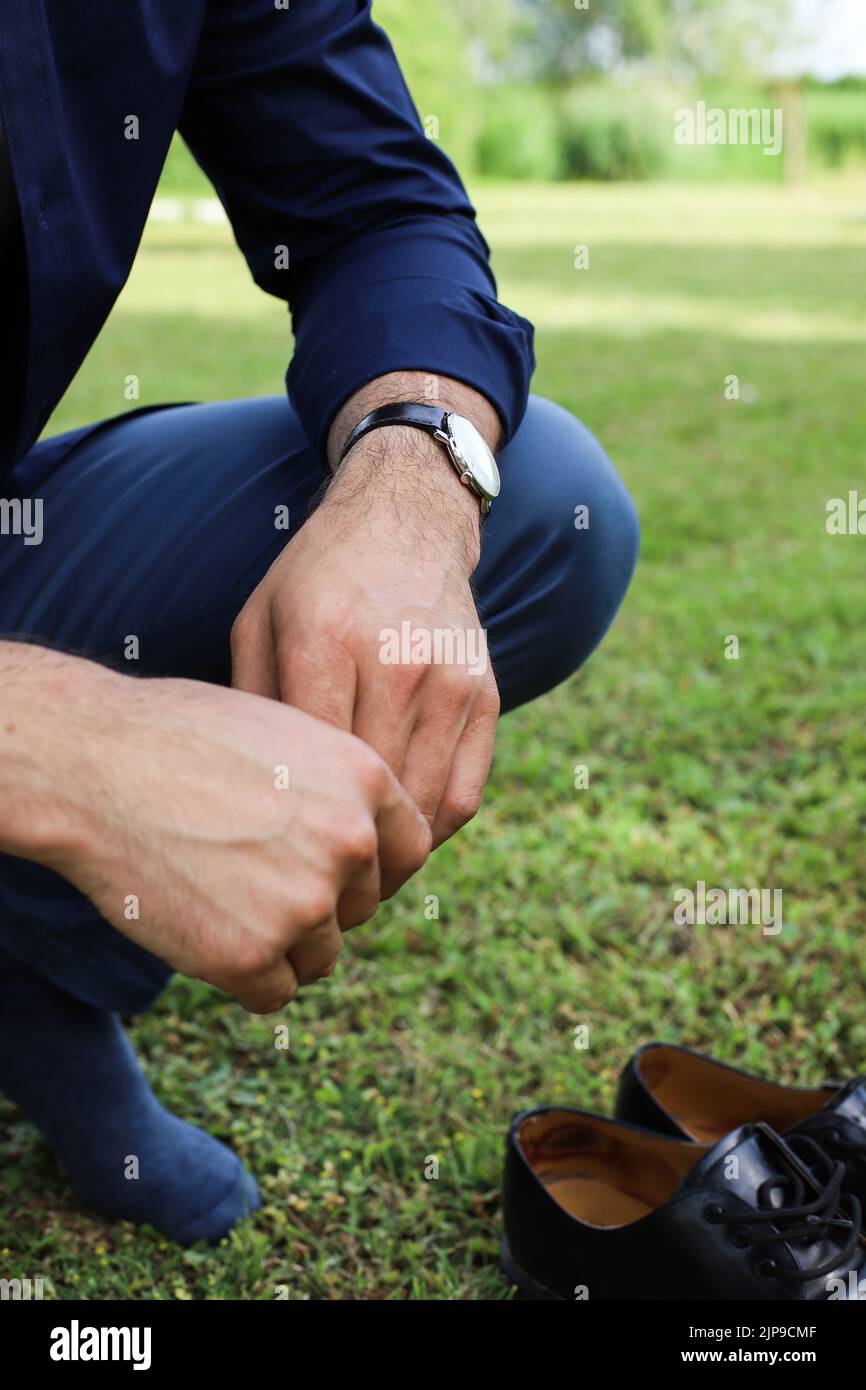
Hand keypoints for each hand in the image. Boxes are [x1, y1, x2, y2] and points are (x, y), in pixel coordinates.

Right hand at [44, 669, 430, 1011]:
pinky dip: (240, 975)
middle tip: (249, 876)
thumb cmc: (180, 739)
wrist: (93, 764)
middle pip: (359, 908)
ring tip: (217, 894)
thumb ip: (337, 791)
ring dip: (278, 943)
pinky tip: (201, 929)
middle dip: (317, 904)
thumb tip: (368, 848)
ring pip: (319, 956)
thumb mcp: (285, 735)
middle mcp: (350, 842)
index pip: (409, 852)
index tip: (334, 872)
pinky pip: (273, 993)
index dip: (370, 867)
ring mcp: (304, 903)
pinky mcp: (249, 956)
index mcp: (367, 778)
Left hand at [231, 422, 500, 846]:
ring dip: (393, 858)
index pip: (314, 766)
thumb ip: (250, 704)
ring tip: (359, 884)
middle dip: (345, 859)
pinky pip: (464, 793)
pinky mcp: (484, 694)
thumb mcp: (258, 621)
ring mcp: (449, 679)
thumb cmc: (315, 580)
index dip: (296, 833)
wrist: (404, 522)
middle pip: (371, 797)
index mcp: (325, 639)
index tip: (277, 872)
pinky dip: (432, 832)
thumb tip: (248, 801)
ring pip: (423, 807)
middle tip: (317, 900)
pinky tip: (401, 842)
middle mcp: (395, 660)